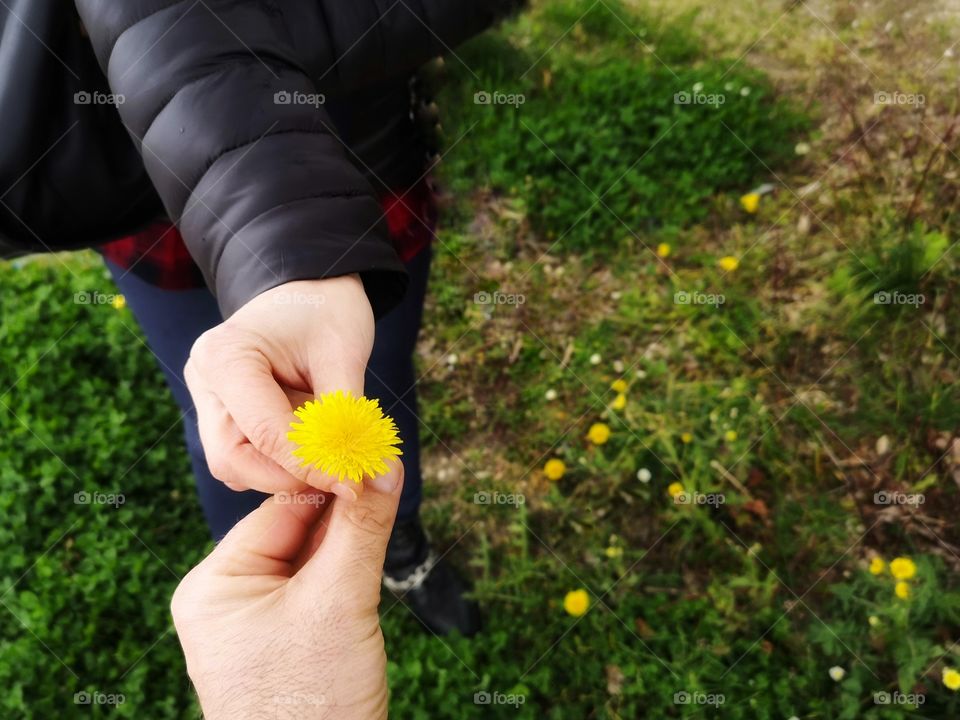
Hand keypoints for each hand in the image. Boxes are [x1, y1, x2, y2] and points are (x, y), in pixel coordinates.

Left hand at [171, 462, 402, 719]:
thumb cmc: (311, 701)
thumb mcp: (339, 602)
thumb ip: (361, 528)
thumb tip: (384, 462)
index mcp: (214, 585)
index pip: (282, 510)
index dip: (329, 483)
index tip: (373, 455)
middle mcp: (227, 601)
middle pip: (298, 533)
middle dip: (343, 517)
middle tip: (387, 483)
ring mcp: (256, 626)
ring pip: (313, 561)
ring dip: (350, 548)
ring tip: (384, 524)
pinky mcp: (285, 645)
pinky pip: (318, 592)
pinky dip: (347, 577)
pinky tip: (372, 567)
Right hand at [184, 275, 374, 498]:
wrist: (309, 289)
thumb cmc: (327, 310)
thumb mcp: (344, 352)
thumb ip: (349, 416)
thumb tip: (373, 477)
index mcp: (226, 356)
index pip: (265, 432)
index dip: (311, 465)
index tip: (353, 485)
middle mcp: (205, 381)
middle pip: (235, 461)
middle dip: (289, 476)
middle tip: (341, 477)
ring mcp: (208, 400)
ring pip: (237, 468)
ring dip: (286, 474)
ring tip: (334, 458)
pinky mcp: (222, 416)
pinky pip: (247, 459)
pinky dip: (283, 465)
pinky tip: (317, 451)